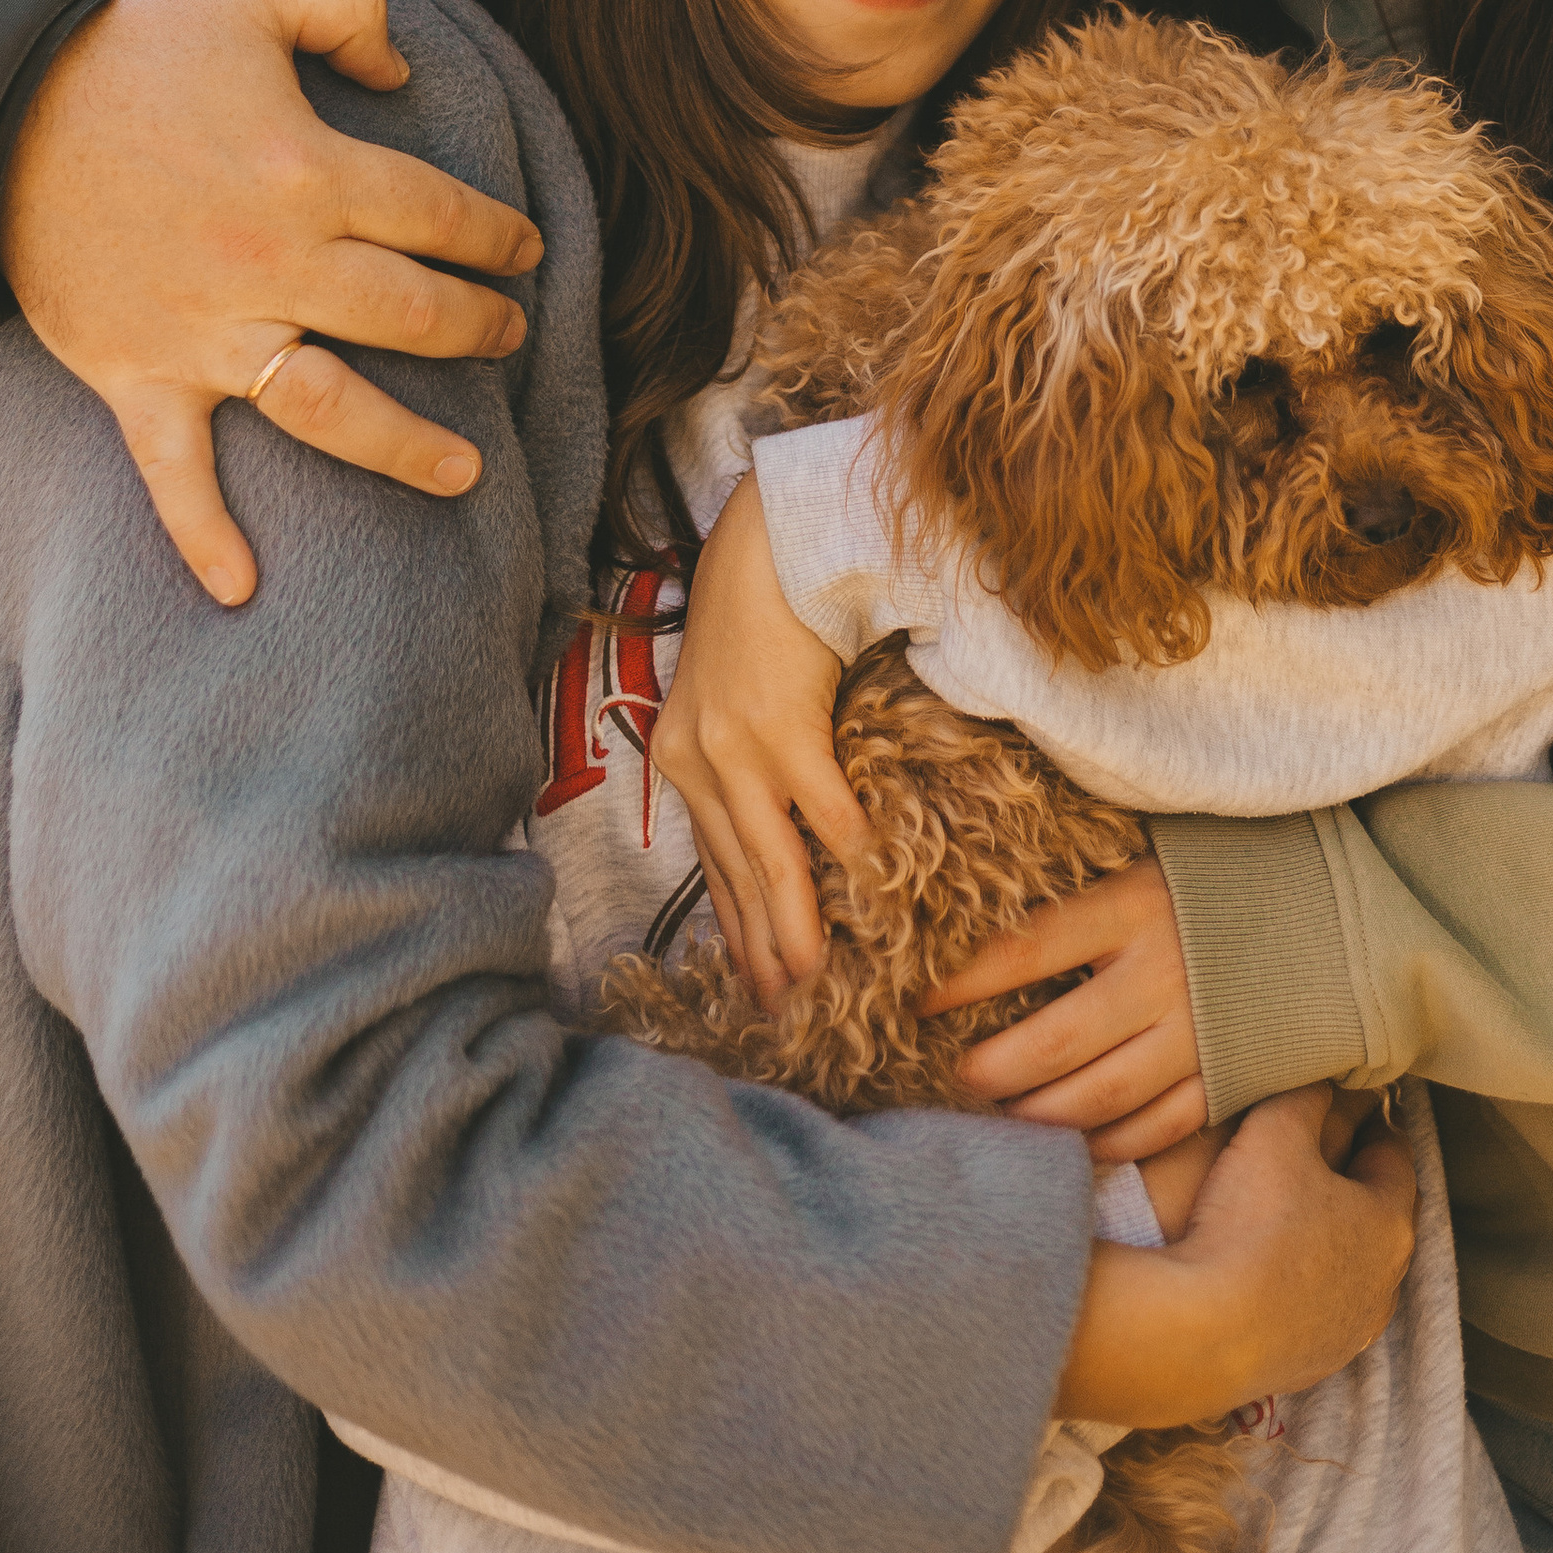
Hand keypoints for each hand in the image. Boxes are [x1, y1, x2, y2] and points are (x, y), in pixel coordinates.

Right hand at [0, 0, 541, 605]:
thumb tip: (405, 74)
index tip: (524, 248)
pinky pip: (174, 470)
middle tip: (507, 332)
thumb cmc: (135, 45)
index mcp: (313, 172)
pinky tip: (239, 587)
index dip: (496, 233)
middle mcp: (274, 263)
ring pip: (329, 406)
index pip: (439, 215)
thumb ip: (354, 10)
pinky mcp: (137, 371)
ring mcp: (205, 330)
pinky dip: (202, 532)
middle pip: (408, 312)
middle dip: (476, 326)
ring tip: (469, 470)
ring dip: (404, 445)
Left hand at [654, 476, 867, 1003]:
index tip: (752, 982)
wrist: (768, 540)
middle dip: (760, 949)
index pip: (710, 864)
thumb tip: (794, 819)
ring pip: (772, 864)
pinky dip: (849, 856)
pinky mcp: (780, 731)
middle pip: (736, 877)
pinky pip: (825, 813)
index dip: (734, 926)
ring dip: (796, 928)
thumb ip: (749, 756)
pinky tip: (870, 891)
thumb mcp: (735, 695)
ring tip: (813, 982)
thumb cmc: (761, 611)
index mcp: (681, 760)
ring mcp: (736, 752)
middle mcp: (697, 765)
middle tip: (782, 1012)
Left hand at [927, 855, 1203, 1162]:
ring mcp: (1200, 1034)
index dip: (961, 981)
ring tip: (999, 1117)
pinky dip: (1109, 1143)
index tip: (915, 999)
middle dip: (990, 1069)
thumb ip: (1072, 894)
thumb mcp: (1138, 861)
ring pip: (1100, 1098)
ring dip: (1038, 1117)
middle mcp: (1165, 973)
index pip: (1025, 950)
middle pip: (1055, 1043)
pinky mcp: (1229, 1077)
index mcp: (1132, 905)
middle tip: (951, 1076)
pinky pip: (1158, 1128)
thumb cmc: (1204, 881)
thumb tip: (973, 911)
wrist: (1318, 909)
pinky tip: (1073, 1140)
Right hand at [1054, 1088, 1415, 1426]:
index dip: (1372, 1123)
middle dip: (1354, 1180)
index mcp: (1390, 1222)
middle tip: (1320, 1150)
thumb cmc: (1250, 1223)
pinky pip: (1318, 1309)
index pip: (1394, 1157)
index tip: (1353, 1102)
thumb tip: (1326, 1080)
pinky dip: (1303, 1283)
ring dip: (1330, 1238)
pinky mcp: (1313, 1364)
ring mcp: (1350, 1331)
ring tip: (1290, 1210)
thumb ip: (1308, 1095)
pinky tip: (1267, 1268)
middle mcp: (1385, 1284)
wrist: (1203, 1333)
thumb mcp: (1276, 1130)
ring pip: (1351, 1267)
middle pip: (1377, 1214)